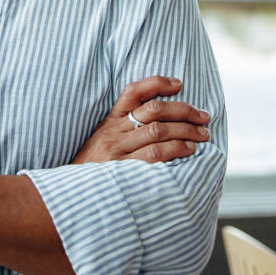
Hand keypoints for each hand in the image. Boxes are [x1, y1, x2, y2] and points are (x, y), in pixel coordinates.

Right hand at [70, 75, 210, 164]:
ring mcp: (118, 149)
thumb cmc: (94, 165)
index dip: (157, 83)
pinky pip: (154, 155)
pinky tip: (188, 150)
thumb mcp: (103, 138)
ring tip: (201, 135)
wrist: (72, 191)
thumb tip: (162, 117)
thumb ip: (125, 126)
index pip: (133, 91)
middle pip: (154, 110)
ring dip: (185, 131)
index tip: (179, 84)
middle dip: (184, 111)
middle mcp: (114, 131)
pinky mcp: (124, 168)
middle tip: (203, 117)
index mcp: (110, 120)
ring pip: (158, 131)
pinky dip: (176, 150)